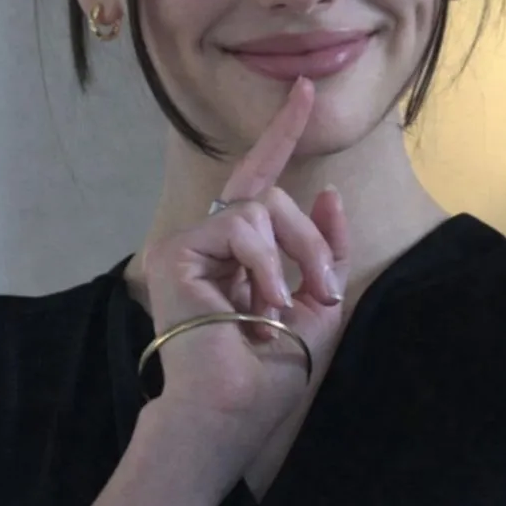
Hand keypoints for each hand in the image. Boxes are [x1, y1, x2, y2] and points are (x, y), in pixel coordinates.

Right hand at [138, 77, 348, 486]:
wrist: (227, 415)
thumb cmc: (267, 375)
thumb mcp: (315, 306)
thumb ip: (323, 250)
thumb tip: (328, 190)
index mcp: (238, 253)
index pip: (260, 182)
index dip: (282, 133)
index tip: (303, 89)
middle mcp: (210, 241)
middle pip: (272, 197)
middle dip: (309, 240)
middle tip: (319, 292)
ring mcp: (189, 244)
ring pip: (261, 208)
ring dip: (292, 257)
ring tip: (280, 311)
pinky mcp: (177, 251)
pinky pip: (241, 228)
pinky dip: (264, 267)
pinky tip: (257, 310)